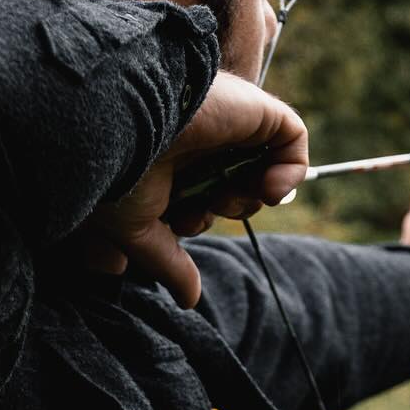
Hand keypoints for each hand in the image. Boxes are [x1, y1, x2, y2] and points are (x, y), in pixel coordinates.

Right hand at [81, 71, 307, 307]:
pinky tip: (267, 189)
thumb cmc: (116, 175)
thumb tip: (188, 300)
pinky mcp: (255, 110)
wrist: (122, 130)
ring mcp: (228, 122)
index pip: (200, 196)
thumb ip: (168, 263)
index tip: (180, 223)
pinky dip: (290, 172)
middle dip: (221, 210)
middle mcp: (198, 138)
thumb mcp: (137, 231)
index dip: (198, 219)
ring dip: (247, 199)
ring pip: (261, 169)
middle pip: (232, 186)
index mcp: (166, 158)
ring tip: (223, 194)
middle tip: (199, 211)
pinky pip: (293, 139)